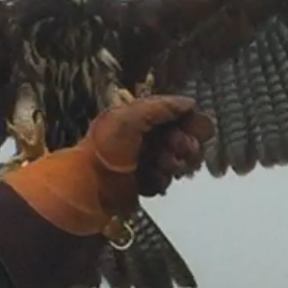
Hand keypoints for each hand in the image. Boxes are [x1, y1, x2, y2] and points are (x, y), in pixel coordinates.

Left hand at [83, 95, 215, 214]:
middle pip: (181, 139)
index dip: (189, 121)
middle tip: (180, 148)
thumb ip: (160, 108)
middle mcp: (144, 137)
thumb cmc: (104, 149)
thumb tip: (187, 103)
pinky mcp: (144, 181)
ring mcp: (145, 160)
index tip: (196, 128)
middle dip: (184, 145)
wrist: (91, 184)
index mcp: (140, 117)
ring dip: (173, 164)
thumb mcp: (130, 119)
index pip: (175, 115)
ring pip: (177, 162)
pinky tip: (150, 178)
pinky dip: (160, 180)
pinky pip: (165, 181)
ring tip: (161, 164)